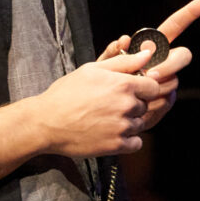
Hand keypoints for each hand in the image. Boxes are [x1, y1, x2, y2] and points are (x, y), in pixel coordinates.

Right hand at [36, 49, 161, 156]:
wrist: (46, 122)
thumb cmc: (67, 92)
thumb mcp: (93, 69)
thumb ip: (124, 61)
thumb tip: (148, 54)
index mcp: (123, 84)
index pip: (153, 87)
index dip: (143, 88)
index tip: (131, 91)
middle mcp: (126, 105)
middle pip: (146, 105)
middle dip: (134, 105)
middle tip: (113, 105)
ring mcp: (122, 127)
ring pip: (140, 124)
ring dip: (130, 122)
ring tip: (108, 119)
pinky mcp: (116, 146)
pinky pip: (136, 143)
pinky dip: (128, 140)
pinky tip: (113, 133)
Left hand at [99, 0, 199, 129]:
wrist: (105, 113)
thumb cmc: (104, 84)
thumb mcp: (104, 66)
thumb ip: (113, 52)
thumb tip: (125, 38)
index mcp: (154, 45)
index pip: (175, 25)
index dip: (191, 12)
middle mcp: (166, 61)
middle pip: (183, 55)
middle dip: (170, 65)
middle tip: (149, 75)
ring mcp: (168, 82)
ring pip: (173, 81)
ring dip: (153, 88)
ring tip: (132, 94)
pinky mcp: (166, 102)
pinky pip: (166, 100)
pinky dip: (150, 104)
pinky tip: (135, 106)